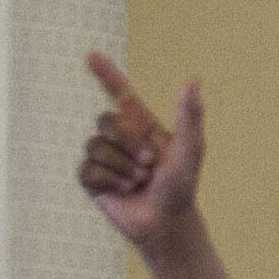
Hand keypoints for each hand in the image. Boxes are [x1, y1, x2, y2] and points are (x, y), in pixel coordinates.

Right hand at [74, 54, 204, 248]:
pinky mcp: (91, 180)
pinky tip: (123, 190)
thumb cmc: (182, 187)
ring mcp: (104, 158)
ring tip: (140, 181)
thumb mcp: (191, 149)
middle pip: (106, 121)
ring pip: (95, 145)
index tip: (90, 55)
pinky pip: (87, 169)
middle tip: (150, 164)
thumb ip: (189, 116)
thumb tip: (191, 80)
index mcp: (142, 125)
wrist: (166, 223)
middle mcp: (120, 138)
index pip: (120, 94)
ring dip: (122, 166)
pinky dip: (109, 180)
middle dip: (129, 143)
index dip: (106, 74)